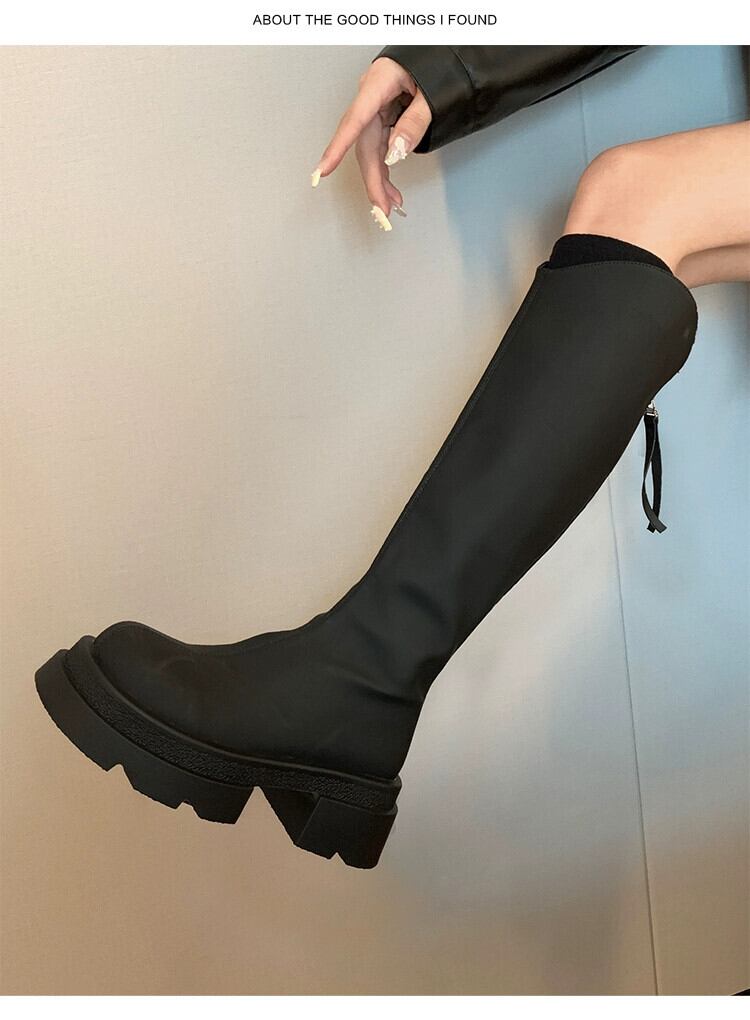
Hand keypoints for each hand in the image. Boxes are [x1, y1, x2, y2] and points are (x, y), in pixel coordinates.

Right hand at [312, 56, 431, 229]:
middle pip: (364, 145)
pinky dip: (385, 169)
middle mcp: (370, 98)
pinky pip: (379, 147)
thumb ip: (414, 122)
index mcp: (377, 84)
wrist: (438, 53)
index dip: (337, 149)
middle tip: (381, 209)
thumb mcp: (431, 93)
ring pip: (370, 151)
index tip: (322, 171)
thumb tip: (396, 151)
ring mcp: (374, 109)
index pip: (354, 121)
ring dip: (379, 180)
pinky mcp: (382, 118)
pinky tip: (390, 190)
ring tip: (389, 206)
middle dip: (372, 180)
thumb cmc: (435, 65)